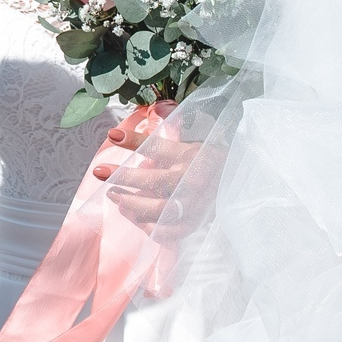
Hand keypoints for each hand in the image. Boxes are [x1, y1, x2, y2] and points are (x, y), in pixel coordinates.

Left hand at [94, 105, 206, 231]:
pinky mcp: (194, 223)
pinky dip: (148, 227)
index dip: (133, 140)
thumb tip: (154, 110)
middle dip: (122, 177)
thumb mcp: (193, 141)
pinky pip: (168, 231)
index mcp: (192, 155)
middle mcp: (192, 180)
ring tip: (114, 196)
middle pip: (153, 180)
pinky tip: (134, 217)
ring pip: (157, 209)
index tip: (112, 136)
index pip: (158, 147)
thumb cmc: (211, 161)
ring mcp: (194, 205)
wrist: (241, 185)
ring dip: (131, 204)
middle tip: (100, 173)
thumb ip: (171, 130)